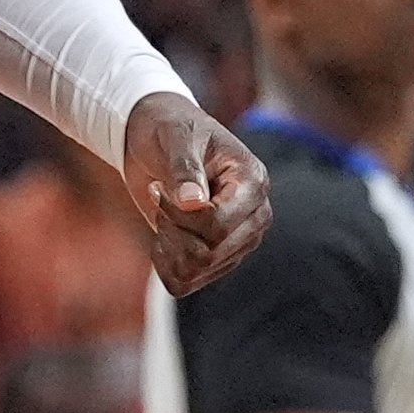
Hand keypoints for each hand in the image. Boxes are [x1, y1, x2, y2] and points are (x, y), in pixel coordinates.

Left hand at [122, 93, 268, 290]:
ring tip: (164, 213)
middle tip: (161, 198)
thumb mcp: (175, 137)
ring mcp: (238, 241)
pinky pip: (186, 283)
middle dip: (171, 230)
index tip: (161, 188)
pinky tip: (163, 235)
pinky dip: (165, 264)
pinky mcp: (218, 259)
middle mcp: (254, 217)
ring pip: (195, 271)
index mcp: (252, 182)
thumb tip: (193, 202)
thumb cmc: (170, 129)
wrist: (159, 140)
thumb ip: (184, 167)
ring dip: (167, 245)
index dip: (179, 216)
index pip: (217, 225)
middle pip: (208, 254)